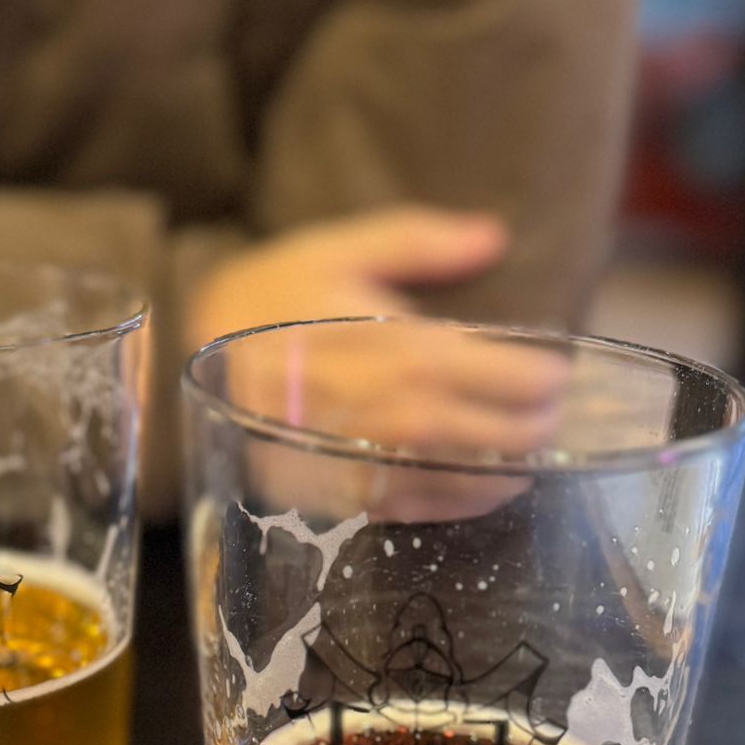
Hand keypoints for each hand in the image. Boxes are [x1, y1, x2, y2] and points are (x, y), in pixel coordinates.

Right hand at [185, 208, 571, 521]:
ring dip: (513, 467)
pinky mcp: (350, 498)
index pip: (518, 378)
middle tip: (548, 414)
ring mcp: (377, 464)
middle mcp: (401, 416)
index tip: (554, 371)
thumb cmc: (270, 299)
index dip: (547, 378)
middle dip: (540, 425)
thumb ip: (421, 241)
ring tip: (523, 450)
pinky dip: (467, 499)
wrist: (190, 360)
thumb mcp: (339, 249)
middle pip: (511, 435)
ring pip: (479, 480)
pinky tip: (479, 482)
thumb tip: (494, 235)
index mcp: (409, 350)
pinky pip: (431, 509)